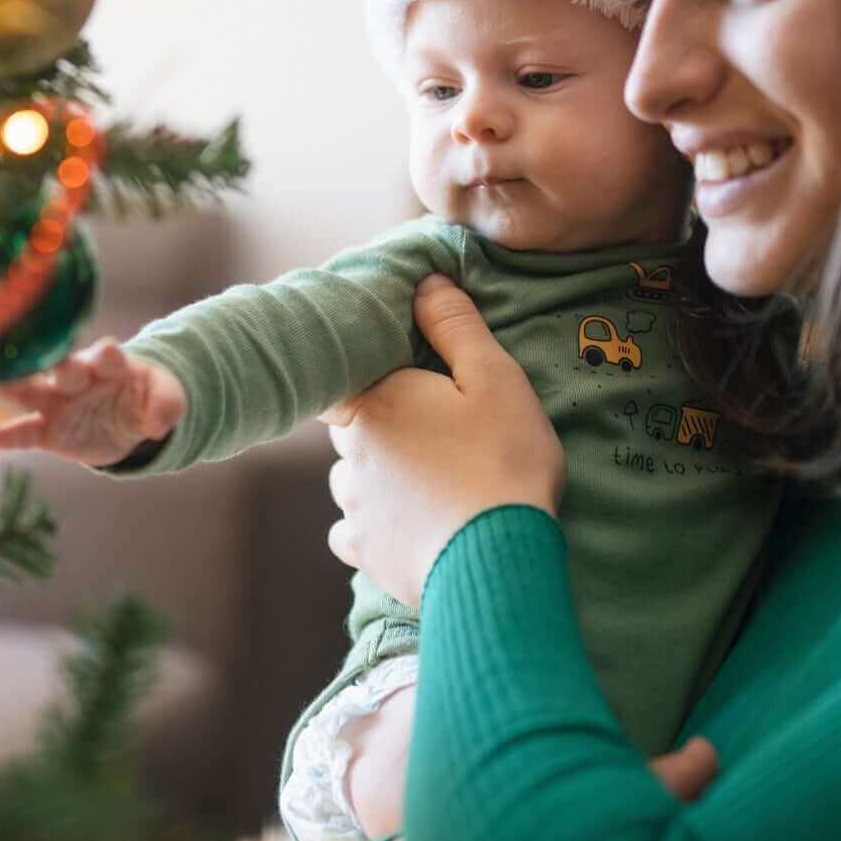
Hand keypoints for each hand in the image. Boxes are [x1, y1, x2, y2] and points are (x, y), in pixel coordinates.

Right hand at [0, 338, 186, 466]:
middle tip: (54, 366)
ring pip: (30, 390)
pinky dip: (6, 437)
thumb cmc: (146, 397)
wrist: (130, 417)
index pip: (107, 356)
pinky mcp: (48, 429)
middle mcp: (78, 377)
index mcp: (110, 364)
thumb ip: (166, 406)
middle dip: (62, 368)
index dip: (106, 354)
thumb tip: (158, 425)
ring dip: (9, 385)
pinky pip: (25, 432)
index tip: (106, 352)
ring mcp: (59, 402)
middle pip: (66, 368)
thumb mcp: (167, 398)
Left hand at [321, 275, 564, 608]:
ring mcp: (354, 506)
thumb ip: (456, 326)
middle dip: (378, 426)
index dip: (357, 377)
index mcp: (373, 403)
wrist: (500, 559)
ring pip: (349, 481)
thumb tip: (425, 281)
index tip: (387, 383)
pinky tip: (406, 527)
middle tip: (430, 432)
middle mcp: (349, 453)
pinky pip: (352, 534)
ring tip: (427, 482)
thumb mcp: (494, 378)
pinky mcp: (367, 553)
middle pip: (349, 429)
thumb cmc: (501, 460)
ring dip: (375, 478)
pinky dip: (372, 528)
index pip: (338, 379)